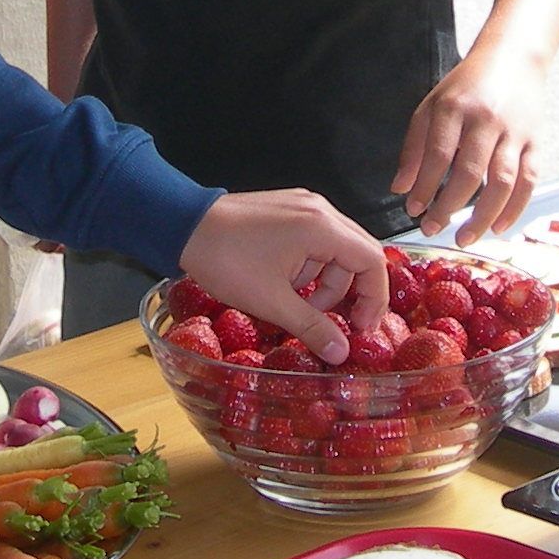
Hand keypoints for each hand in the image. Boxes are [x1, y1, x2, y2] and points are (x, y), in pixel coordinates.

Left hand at [180, 191, 388, 362]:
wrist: (184, 225)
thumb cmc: (226, 261)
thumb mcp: (271, 302)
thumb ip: (312, 327)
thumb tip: (340, 352)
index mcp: (322, 227)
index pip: (372, 261)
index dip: (374, 298)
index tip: (361, 328)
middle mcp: (320, 210)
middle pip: (359, 253)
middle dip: (352, 292)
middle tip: (340, 324)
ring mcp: (304, 206)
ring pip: (336, 249)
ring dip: (326, 282)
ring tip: (299, 306)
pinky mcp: (289, 209)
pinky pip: (316, 240)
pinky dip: (310, 266)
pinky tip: (287, 285)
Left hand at [395, 42, 548, 240]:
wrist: (513, 58)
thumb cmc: (467, 86)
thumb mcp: (432, 106)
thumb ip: (414, 147)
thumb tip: (400, 188)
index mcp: (454, 108)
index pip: (437, 154)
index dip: (424, 186)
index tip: (413, 210)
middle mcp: (486, 120)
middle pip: (469, 172)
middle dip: (448, 207)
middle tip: (432, 229)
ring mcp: (514, 132)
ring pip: (501, 182)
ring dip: (482, 216)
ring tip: (464, 238)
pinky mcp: (536, 142)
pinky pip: (528, 181)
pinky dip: (515, 208)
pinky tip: (499, 227)